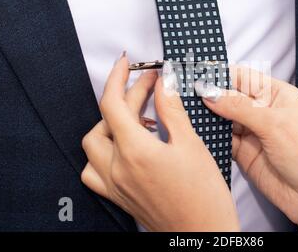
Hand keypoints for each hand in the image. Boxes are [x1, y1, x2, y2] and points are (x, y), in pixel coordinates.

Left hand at [81, 54, 238, 231]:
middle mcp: (117, 168)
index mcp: (136, 151)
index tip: (128, 62)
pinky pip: (93, 170)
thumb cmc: (204, 194)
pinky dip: (102, 152)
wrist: (203, 234)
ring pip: (93, 144)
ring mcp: (114, 185)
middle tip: (150, 88)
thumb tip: (163, 81)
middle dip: (126, 97)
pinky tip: (123, 148)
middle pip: (106, 119)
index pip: (113, 103)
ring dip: (109, 123)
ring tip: (136, 118)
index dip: (118, 76)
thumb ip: (171, 110)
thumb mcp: (191, 144)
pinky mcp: (117, 197)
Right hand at [195, 66, 297, 230]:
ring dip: (208, 115)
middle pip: (230, 96)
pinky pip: (222, 139)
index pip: (243, 76)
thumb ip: (239, 107)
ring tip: (186, 109)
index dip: (221, 74)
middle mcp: (263, 110)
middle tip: (185, 92)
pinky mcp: (243, 152)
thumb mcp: (273, 123)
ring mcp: (252, 131)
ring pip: (223, 117)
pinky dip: (210, 135)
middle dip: (210, 94)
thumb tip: (210, 92)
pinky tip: (197, 129)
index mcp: (276, 94)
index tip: (197, 73)